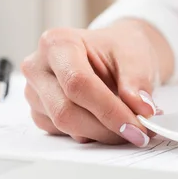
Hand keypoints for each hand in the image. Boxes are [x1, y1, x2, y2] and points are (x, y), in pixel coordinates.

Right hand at [22, 19, 173, 145]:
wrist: (114, 53)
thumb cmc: (121, 50)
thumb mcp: (136, 56)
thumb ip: (137, 82)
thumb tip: (142, 109)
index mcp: (58, 43)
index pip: (78, 83)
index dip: (109, 110)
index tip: (137, 127)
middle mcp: (38, 67)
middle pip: (66, 110)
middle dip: (107, 128)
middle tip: (140, 132)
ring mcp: (35, 92)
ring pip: (65, 126)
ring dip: (103, 133)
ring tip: (132, 125)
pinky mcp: (40, 112)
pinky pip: (65, 134)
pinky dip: (95, 135)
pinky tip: (113, 125)